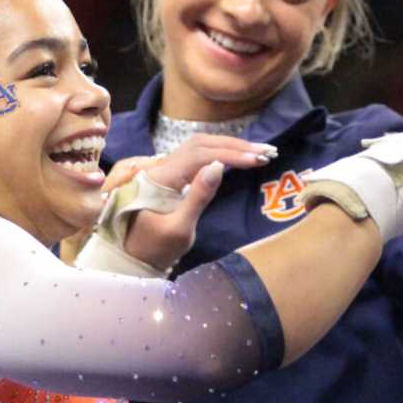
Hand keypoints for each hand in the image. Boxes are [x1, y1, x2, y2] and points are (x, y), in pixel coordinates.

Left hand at [122, 134, 277, 270]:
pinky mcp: (172, 177)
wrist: (136, 259)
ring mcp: (166, 170)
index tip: (257, 159)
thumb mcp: (180, 228)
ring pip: (199, 146)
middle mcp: (161, 167)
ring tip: (257, 151)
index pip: (199, 155)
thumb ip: (199, 196)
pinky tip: (238, 156)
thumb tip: (218, 166)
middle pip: (200, 143)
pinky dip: (220, 152)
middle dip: (234, 145)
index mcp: (160, 178)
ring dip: (228, 146)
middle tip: (266, 151)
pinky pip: (197, 156)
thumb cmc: (157, 249)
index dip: (230, 153)